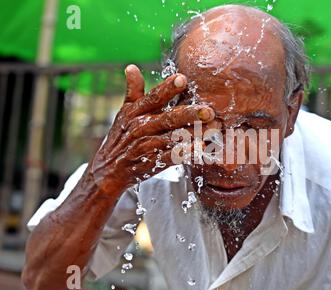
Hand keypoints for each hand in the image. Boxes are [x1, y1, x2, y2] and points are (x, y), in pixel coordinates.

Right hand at [89, 64, 214, 193]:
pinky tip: (200, 149)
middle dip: (189, 114)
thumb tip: (131, 66)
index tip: (183, 79)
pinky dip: (185, 154)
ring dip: (193, 133)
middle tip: (209, 110)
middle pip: (168, 118)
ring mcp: (146, 147)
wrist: (106, 171)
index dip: (167, 88)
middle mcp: (141, 128)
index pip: (153, 97)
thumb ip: (133, 91)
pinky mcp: (151, 164)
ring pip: (173, 138)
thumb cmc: (120, 138)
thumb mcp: (123, 113)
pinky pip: (171, 157)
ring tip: (213, 129)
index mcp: (135, 112)